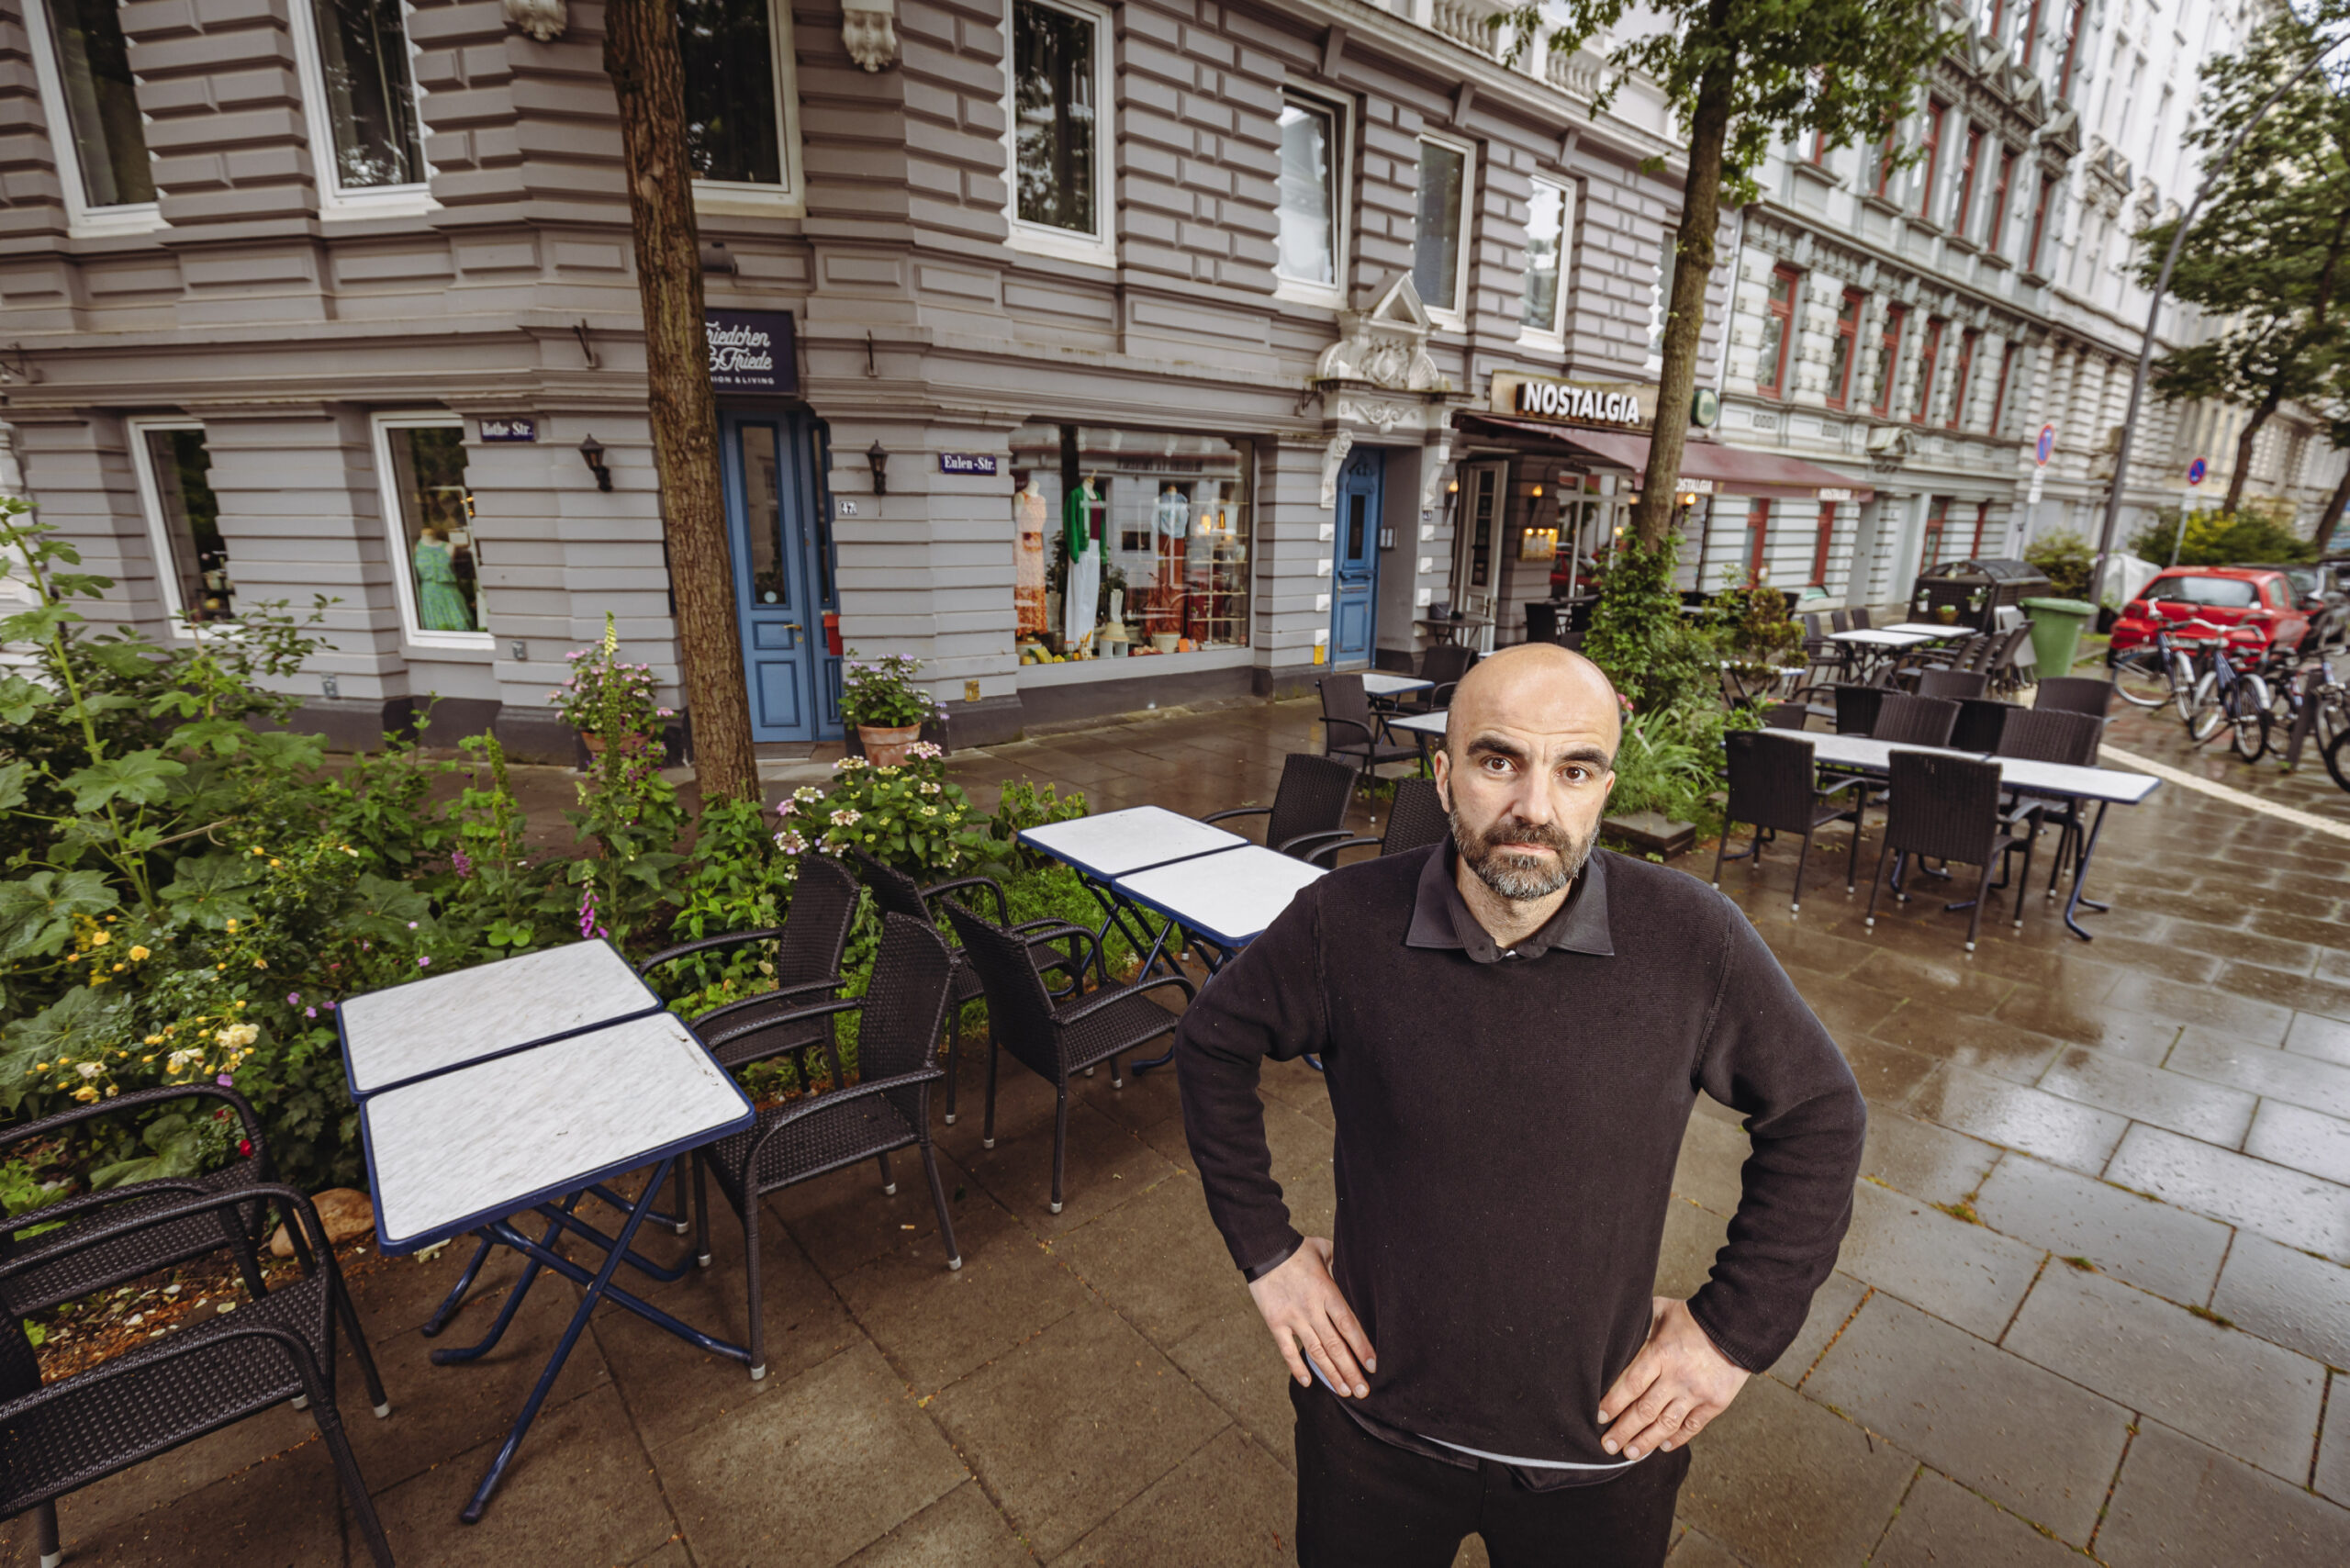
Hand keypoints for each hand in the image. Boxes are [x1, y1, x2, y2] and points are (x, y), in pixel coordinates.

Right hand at [1248, 1237, 1375, 1397]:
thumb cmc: (1296, 1249)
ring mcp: (1293, 1317)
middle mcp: (1311, 1308)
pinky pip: (1286, 1350)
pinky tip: (1308, 1382)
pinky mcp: (1275, 1322)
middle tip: (1363, 1391)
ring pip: (1315, 1352)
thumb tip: (1355, 1272)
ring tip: (1344, 1391)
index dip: (1362, 1347)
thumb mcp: (1325, 1250)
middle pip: (1335, 1345)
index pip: (1349, 1325)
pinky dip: (1297, 1368)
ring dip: (1331, 1374)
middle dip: (1350, 1371)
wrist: (1263, 1249)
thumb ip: (1341, 1264)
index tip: (1373, 1366)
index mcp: (1327, 1291)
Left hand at [1596, 1298, 1748, 1458]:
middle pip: (1644, 1411)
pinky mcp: (1715, 1403)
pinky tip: (1663, 1446)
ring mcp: (1697, 1393)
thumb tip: (1613, 1331)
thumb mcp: (1661, 1312)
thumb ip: (1639, 1325)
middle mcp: (1677, 1377)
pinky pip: (1692, 1426)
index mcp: (1661, 1353)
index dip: (1613, 1404)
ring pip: (1666, 1424)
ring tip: (1630, 1454)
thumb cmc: (1692, 1318)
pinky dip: (1677, 1439)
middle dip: (1623, 1431)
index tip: (1599, 1417)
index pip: (1631, 1385)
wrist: (1735, 1327)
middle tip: (1607, 1445)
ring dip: (1646, 1442)